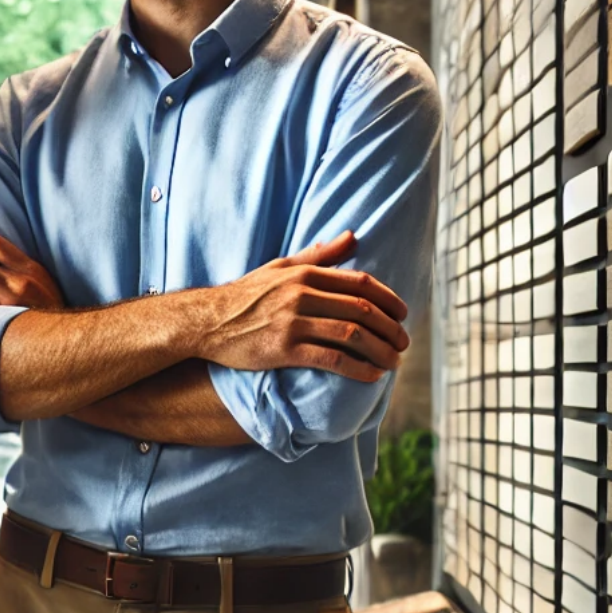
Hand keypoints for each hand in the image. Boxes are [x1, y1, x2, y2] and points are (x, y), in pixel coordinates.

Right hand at [190, 232, 409, 381]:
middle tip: (404, 343)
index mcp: (304, 274)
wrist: (207, 321)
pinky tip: (370, 376)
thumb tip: (351, 236)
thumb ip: (317, 255)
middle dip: (390, 328)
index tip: (404, 314)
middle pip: (361, 309)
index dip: (389, 299)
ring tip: (394, 363)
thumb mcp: (279, 267)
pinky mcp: (284, 350)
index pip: (360, 283)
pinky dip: (357, 368)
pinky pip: (331, 359)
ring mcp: (293, 322)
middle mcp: (301, 295)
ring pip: (352, 335)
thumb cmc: (245, 295)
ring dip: (380, 350)